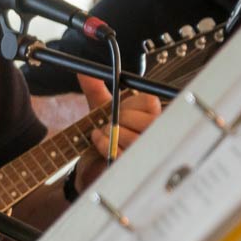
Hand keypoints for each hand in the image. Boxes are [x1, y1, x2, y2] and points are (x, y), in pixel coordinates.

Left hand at [71, 76, 162, 192]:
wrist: (93, 163)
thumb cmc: (105, 134)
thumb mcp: (100, 109)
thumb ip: (95, 89)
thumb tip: (84, 72)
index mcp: (152, 116)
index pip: (150, 101)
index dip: (129, 105)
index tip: (117, 110)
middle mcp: (156, 133)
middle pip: (145, 119)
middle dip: (119, 119)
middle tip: (108, 124)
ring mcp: (149, 152)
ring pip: (134, 136)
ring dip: (110, 133)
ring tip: (104, 134)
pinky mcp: (137, 167)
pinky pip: (123, 151)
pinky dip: (105, 144)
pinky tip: (101, 143)